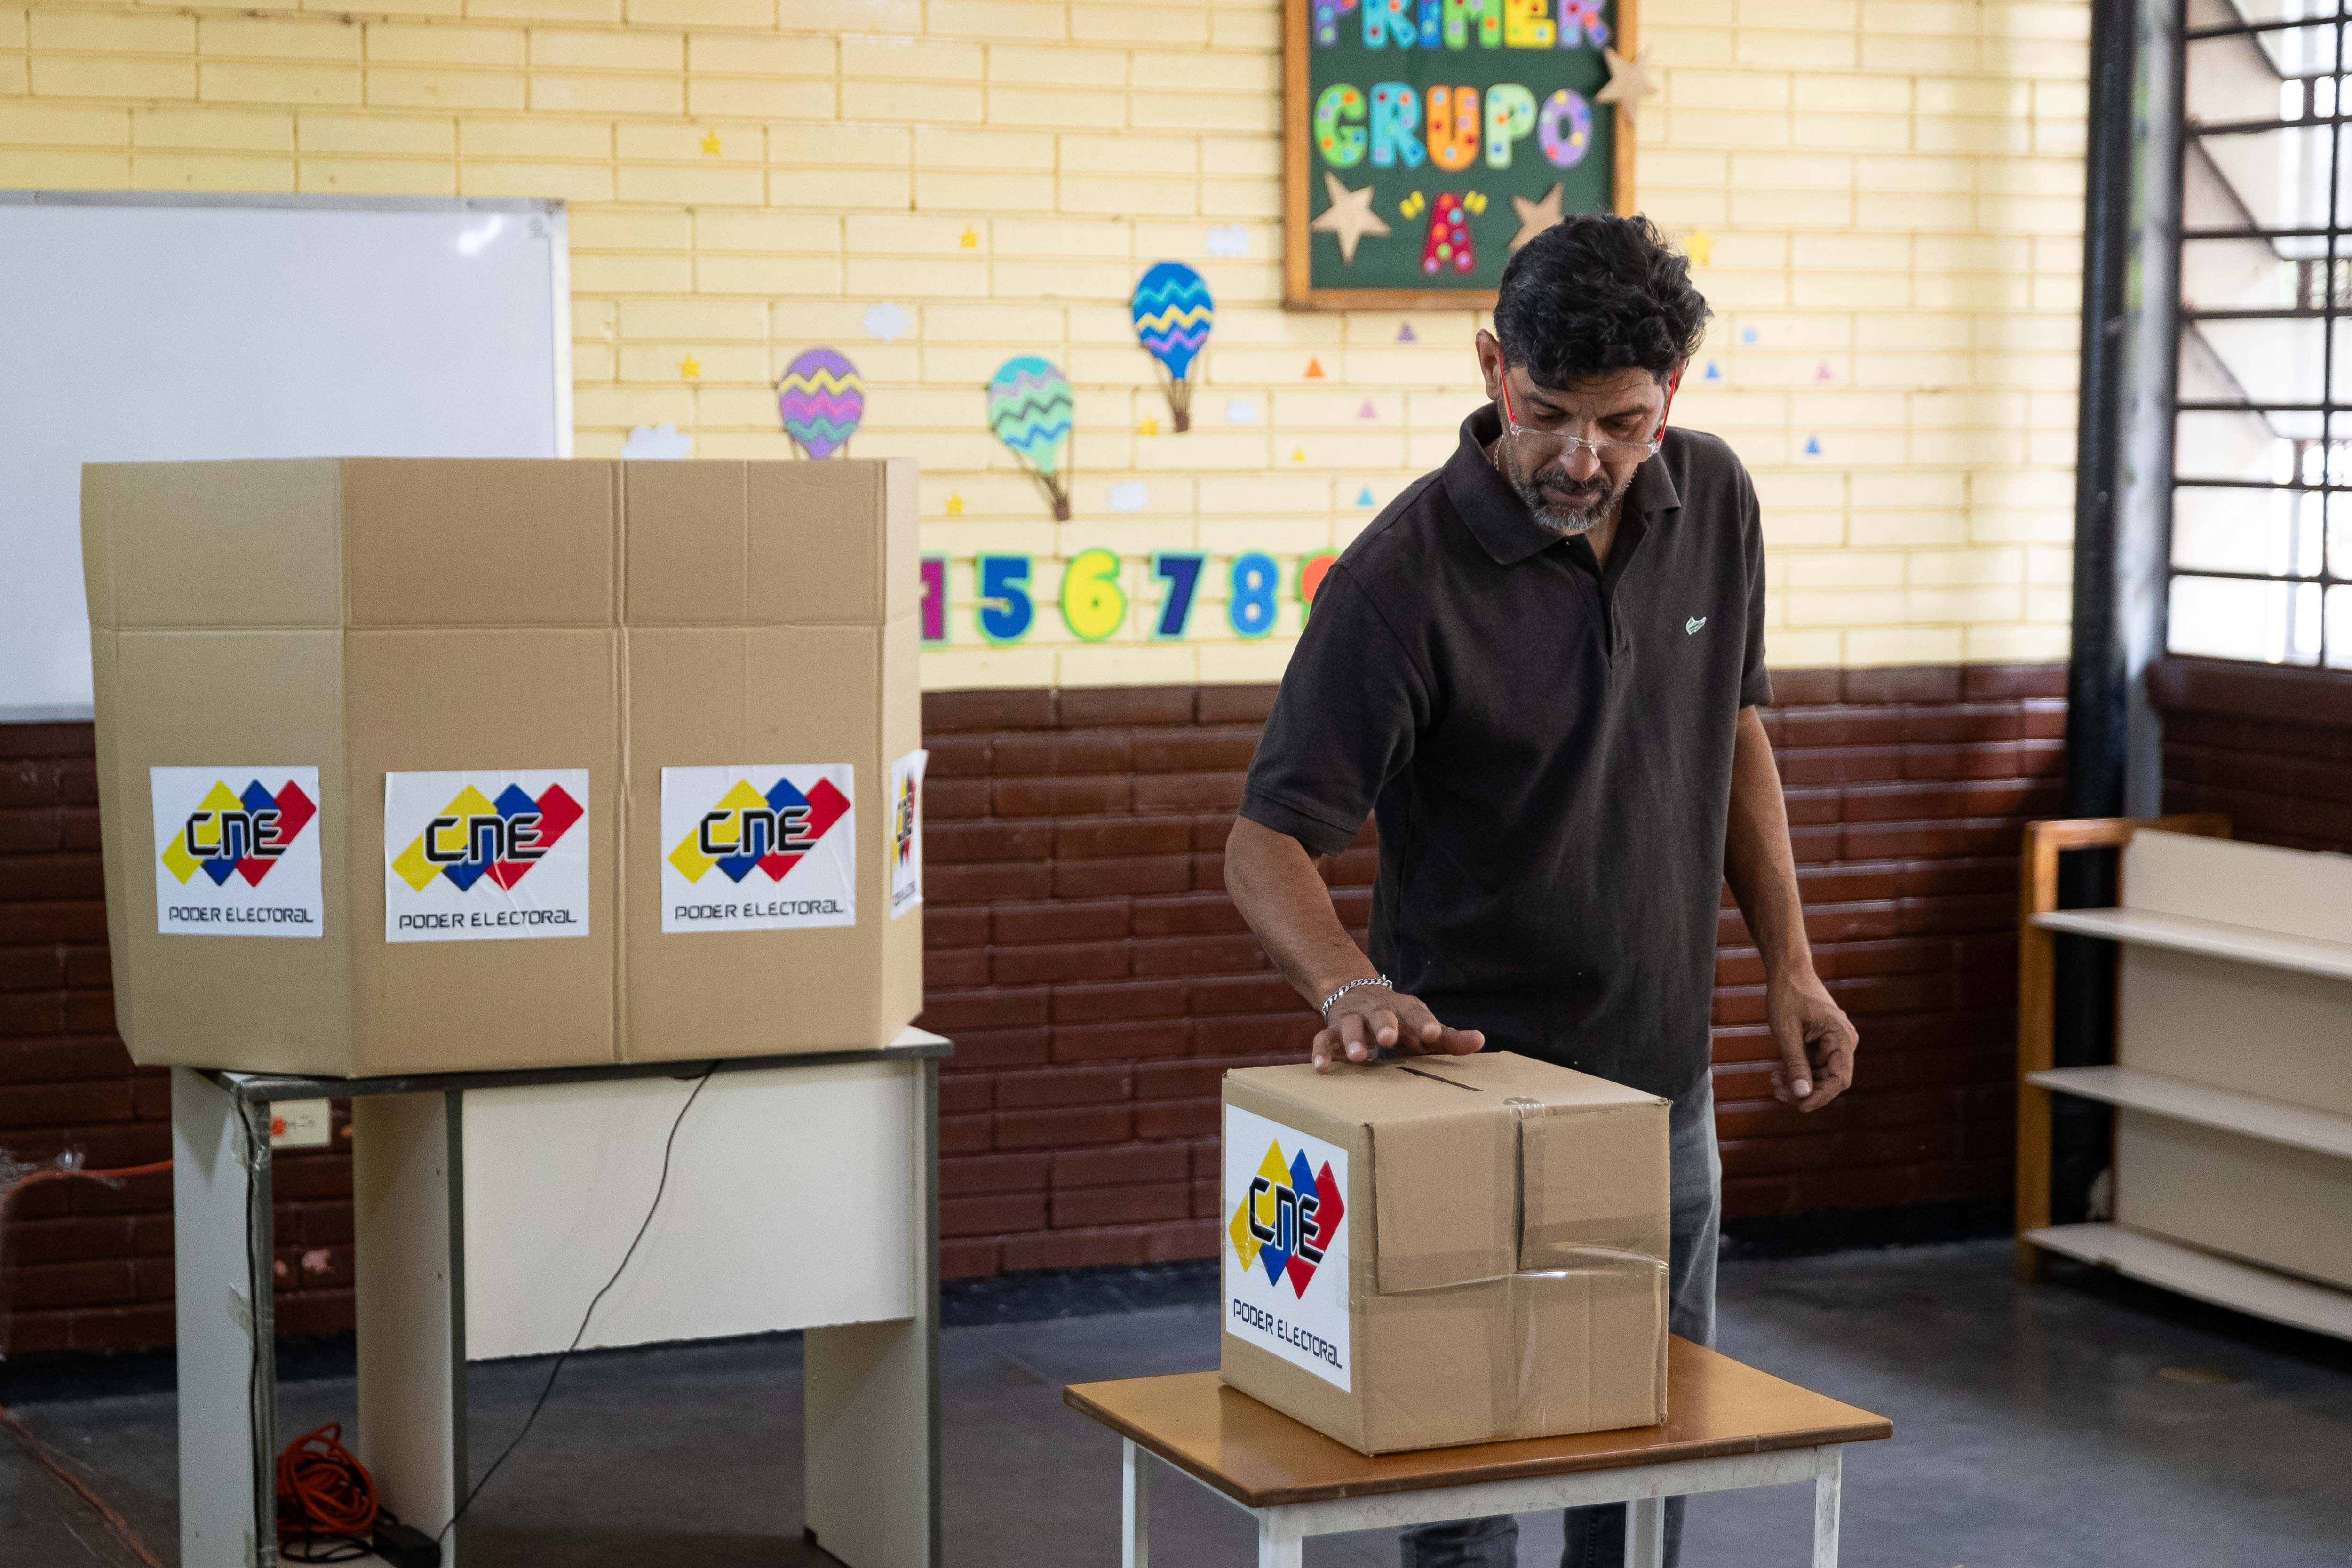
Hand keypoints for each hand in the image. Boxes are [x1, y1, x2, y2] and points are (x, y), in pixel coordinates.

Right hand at [1311, 986, 1484, 1071]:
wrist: (1357, 993)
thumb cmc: (1399, 1020)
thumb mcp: (1422, 1026)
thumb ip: (1449, 1038)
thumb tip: (1480, 1041)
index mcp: (1403, 1009)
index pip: (1416, 1013)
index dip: (1425, 1023)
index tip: (1434, 1034)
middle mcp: (1377, 1010)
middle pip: (1380, 1014)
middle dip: (1384, 1025)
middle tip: (1390, 1038)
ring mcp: (1353, 1018)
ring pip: (1350, 1025)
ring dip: (1353, 1039)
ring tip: (1358, 1056)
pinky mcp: (1332, 1028)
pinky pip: (1323, 1038)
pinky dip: (1322, 1051)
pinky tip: (1323, 1067)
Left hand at [1767, 968, 1856, 1111]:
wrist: (1788, 970)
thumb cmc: (1787, 995)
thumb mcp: (1786, 1031)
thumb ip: (1795, 1064)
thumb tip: (1802, 1094)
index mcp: (1842, 1037)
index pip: (1839, 1079)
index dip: (1821, 1097)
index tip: (1799, 1106)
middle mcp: (1844, 1042)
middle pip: (1830, 1080)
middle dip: (1805, 1090)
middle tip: (1776, 1091)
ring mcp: (1835, 1042)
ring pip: (1820, 1075)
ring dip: (1798, 1082)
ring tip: (1772, 1080)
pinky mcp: (1823, 1042)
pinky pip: (1814, 1065)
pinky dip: (1797, 1071)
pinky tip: (1777, 1071)